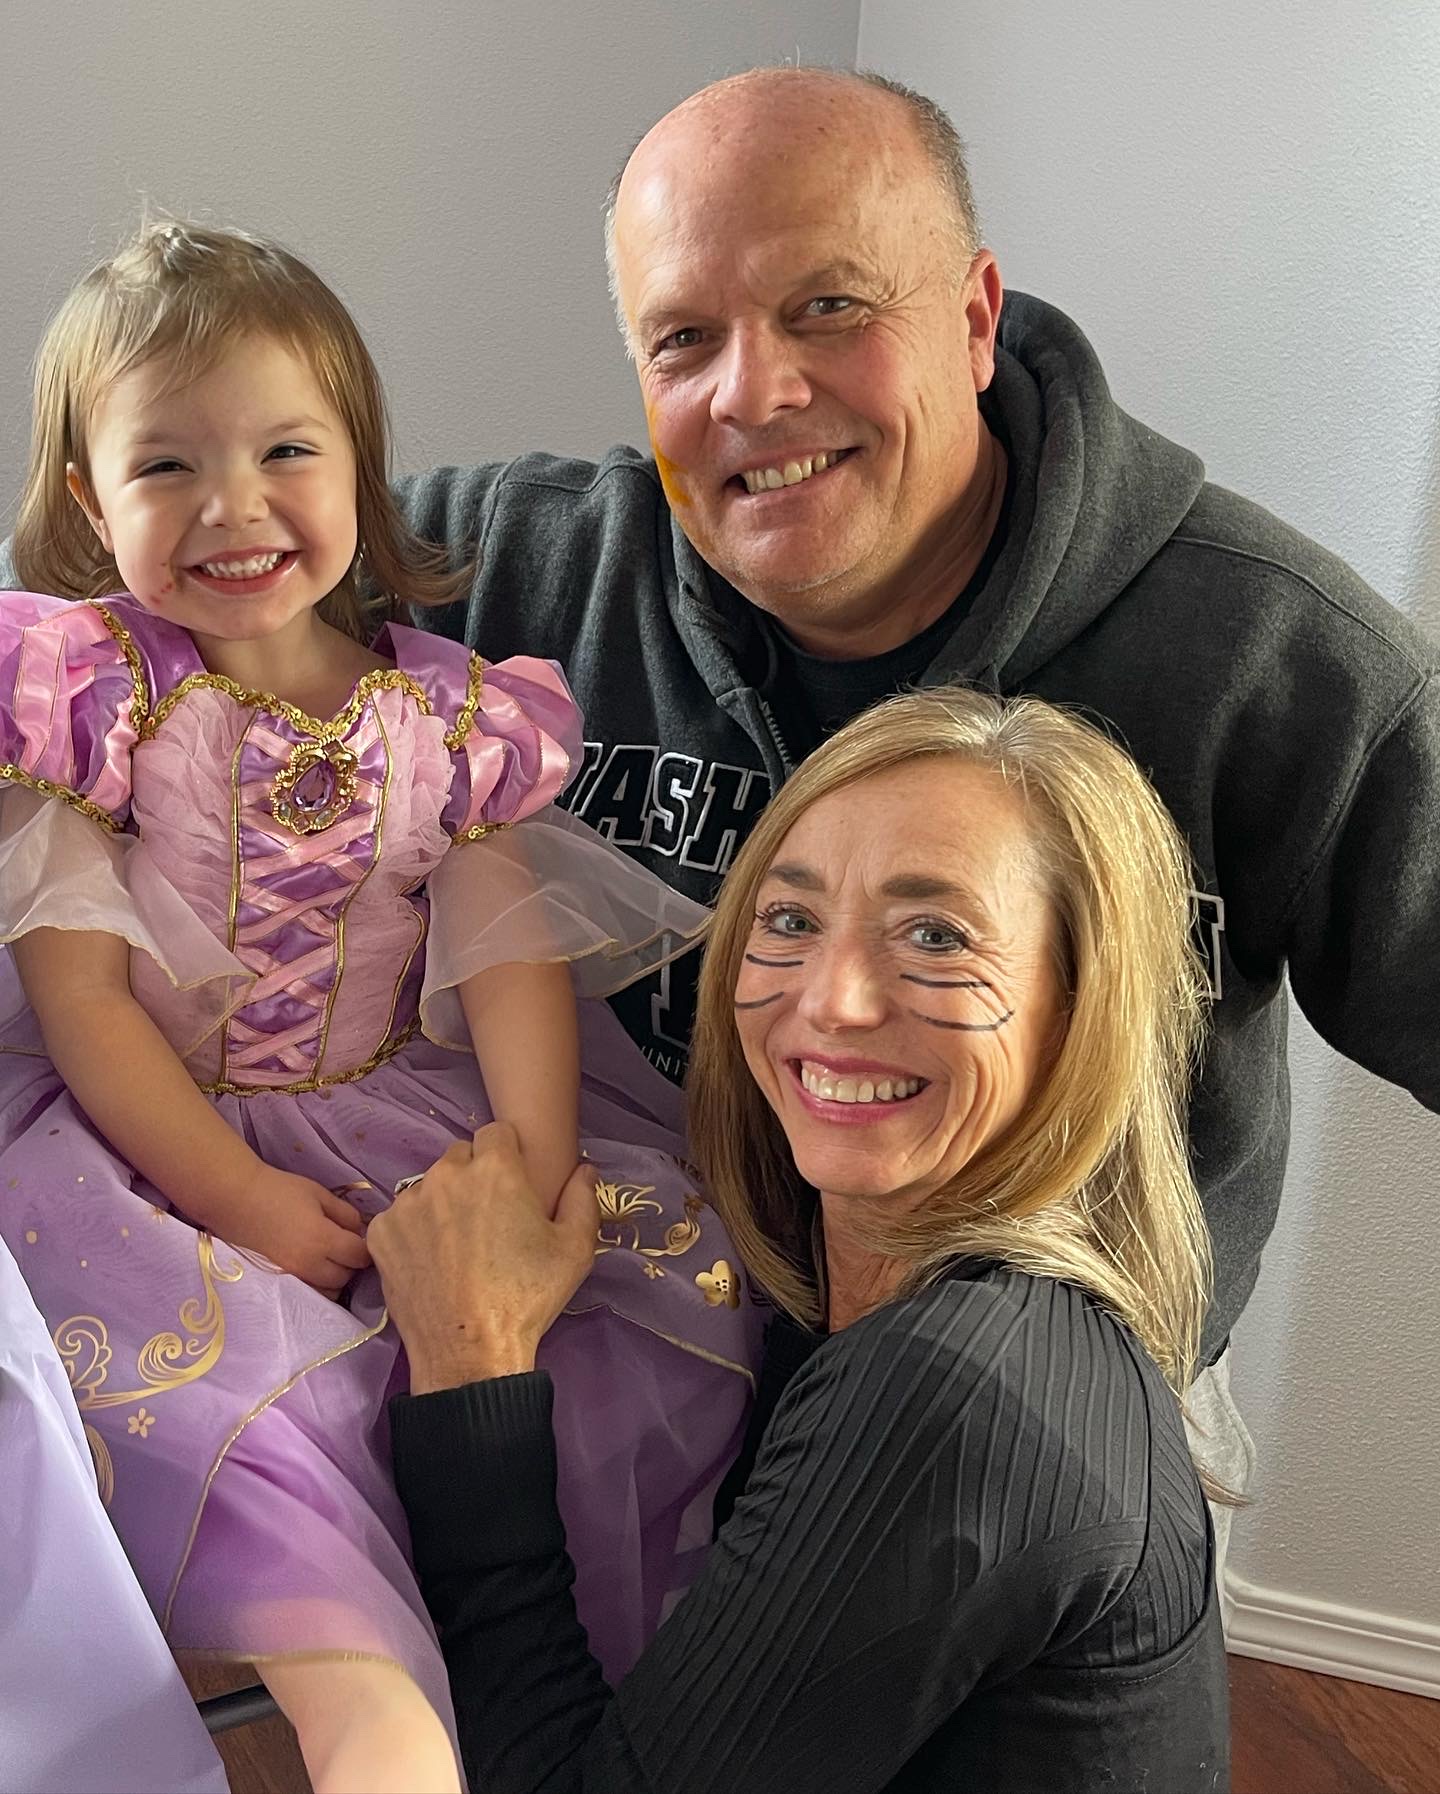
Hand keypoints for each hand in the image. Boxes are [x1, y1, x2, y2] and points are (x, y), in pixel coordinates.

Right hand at [221, 1166, 371, 1293]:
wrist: (238, 1200)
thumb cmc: (280, 1191)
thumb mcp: (319, 1194)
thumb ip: (345, 1214)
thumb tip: (360, 1231)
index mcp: (323, 1240)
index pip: (359, 1256)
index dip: (365, 1247)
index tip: (363, 1238)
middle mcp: (310, 1264)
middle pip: (346, 1277)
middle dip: (351, 1263)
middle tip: (346, 1246)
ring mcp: (293, 1275)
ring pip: (328, 1291)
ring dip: (335, 1277)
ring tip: (330, 1258)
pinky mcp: (280, 1280)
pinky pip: (310, 1291)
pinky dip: (318, 1284)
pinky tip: (314, 1266)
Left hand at [369, 1122, 598, 1391]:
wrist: (469, 1353)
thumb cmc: (527, 1298)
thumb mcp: (575, 1249)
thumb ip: (582, 1198)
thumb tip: (584, 1168)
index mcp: (495, 1169)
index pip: (496, 1132)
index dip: (506, 1155)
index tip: (511, 1184)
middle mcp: (446, 1175)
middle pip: (459, 1156)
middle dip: (473, 1177)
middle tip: (486, 1219)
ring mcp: (408, 1202)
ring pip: (428, 1187)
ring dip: (441, 1203)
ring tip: (456, 1245)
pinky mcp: (381, 1232)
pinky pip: (399, 1217)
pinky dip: (412, 1231)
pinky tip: (429, 1261)